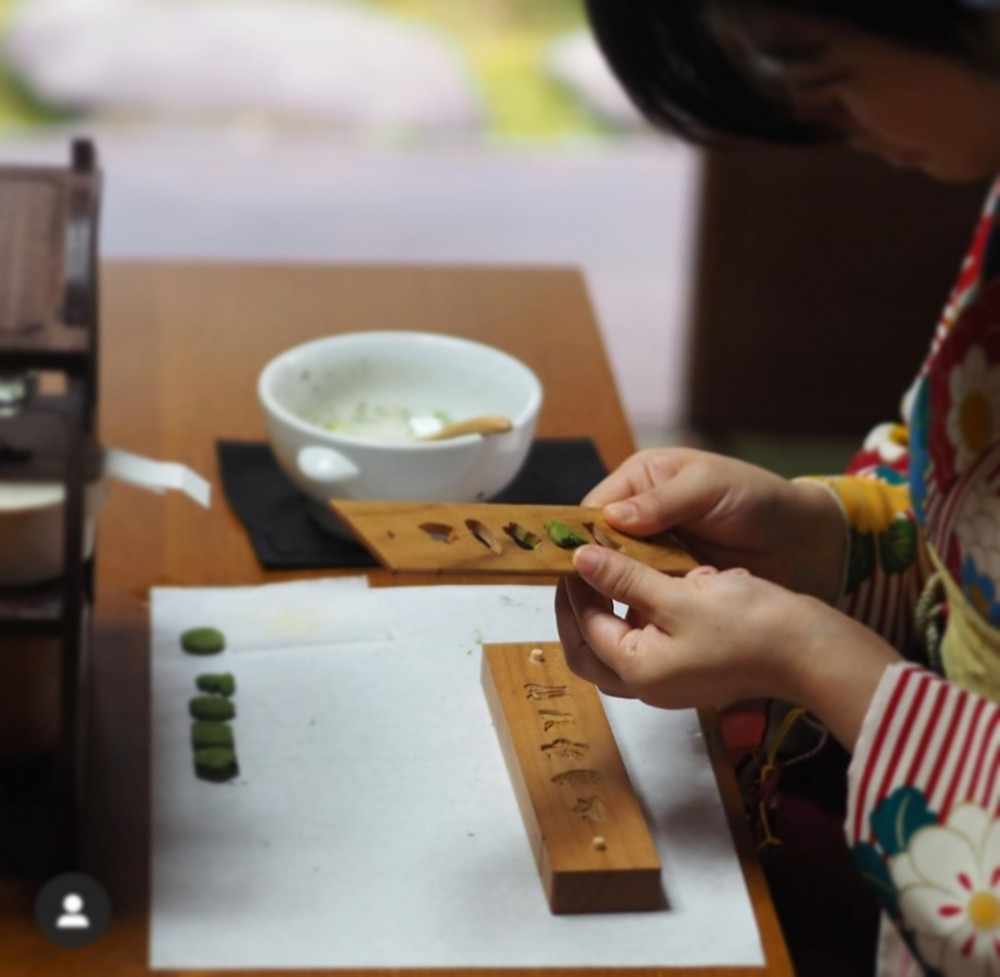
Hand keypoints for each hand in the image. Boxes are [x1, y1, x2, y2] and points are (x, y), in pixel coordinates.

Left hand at [555, 546, 900, 750]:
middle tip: (580, 569)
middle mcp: (649, 685)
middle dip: (579, 609)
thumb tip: (580, 561)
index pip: (585, 627)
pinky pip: (650, 642)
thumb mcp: (679, 594)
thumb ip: (625, 578)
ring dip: (610, 610)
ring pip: (618, 646)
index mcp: (638, 671)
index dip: (574, 588)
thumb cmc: (750, 623)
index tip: (574, 552)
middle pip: (591, 649)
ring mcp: (672, 680)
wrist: (814, 651)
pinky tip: (656, 582)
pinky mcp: (692, 668)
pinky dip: (641, 614)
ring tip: (613, 569)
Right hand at [584, 447, 845, 602]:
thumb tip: (611, 517)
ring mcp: (653, 554)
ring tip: (609, 617)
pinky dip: (641, 610)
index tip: (574, 565)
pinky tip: (636, 626)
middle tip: (585, 601)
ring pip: (616, 577)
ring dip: (617, 595)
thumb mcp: (709, 487)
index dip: (579, 537)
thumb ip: (662, 501)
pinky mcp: (670, 584)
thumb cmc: (758, 499)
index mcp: (640, 482)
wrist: (805, 542)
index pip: (592, 510)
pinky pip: (642, 598)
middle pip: (596, 548)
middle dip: (592, 572)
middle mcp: (638, 518)